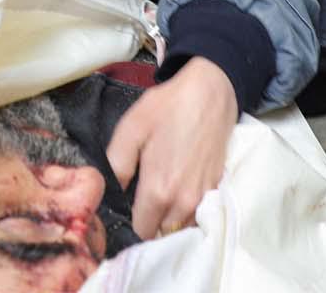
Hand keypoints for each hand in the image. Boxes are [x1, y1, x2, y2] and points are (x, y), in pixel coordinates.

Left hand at [107, 56, 236, 238]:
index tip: (122, 210)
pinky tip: (176, 186)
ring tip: (157, 192)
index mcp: (159, 191)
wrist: (210, 92)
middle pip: (160, 232)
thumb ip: (116, 166)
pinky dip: (185, 209)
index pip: (140, 232)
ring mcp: (204, 197)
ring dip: (167, 218)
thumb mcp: (131, 130)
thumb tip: (108, 193)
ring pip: (180, 225)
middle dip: (148, 222)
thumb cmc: (167, 108)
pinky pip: (197, 213)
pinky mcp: (217, 188)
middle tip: (137, 199)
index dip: (128, 225)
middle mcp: (184, 202)